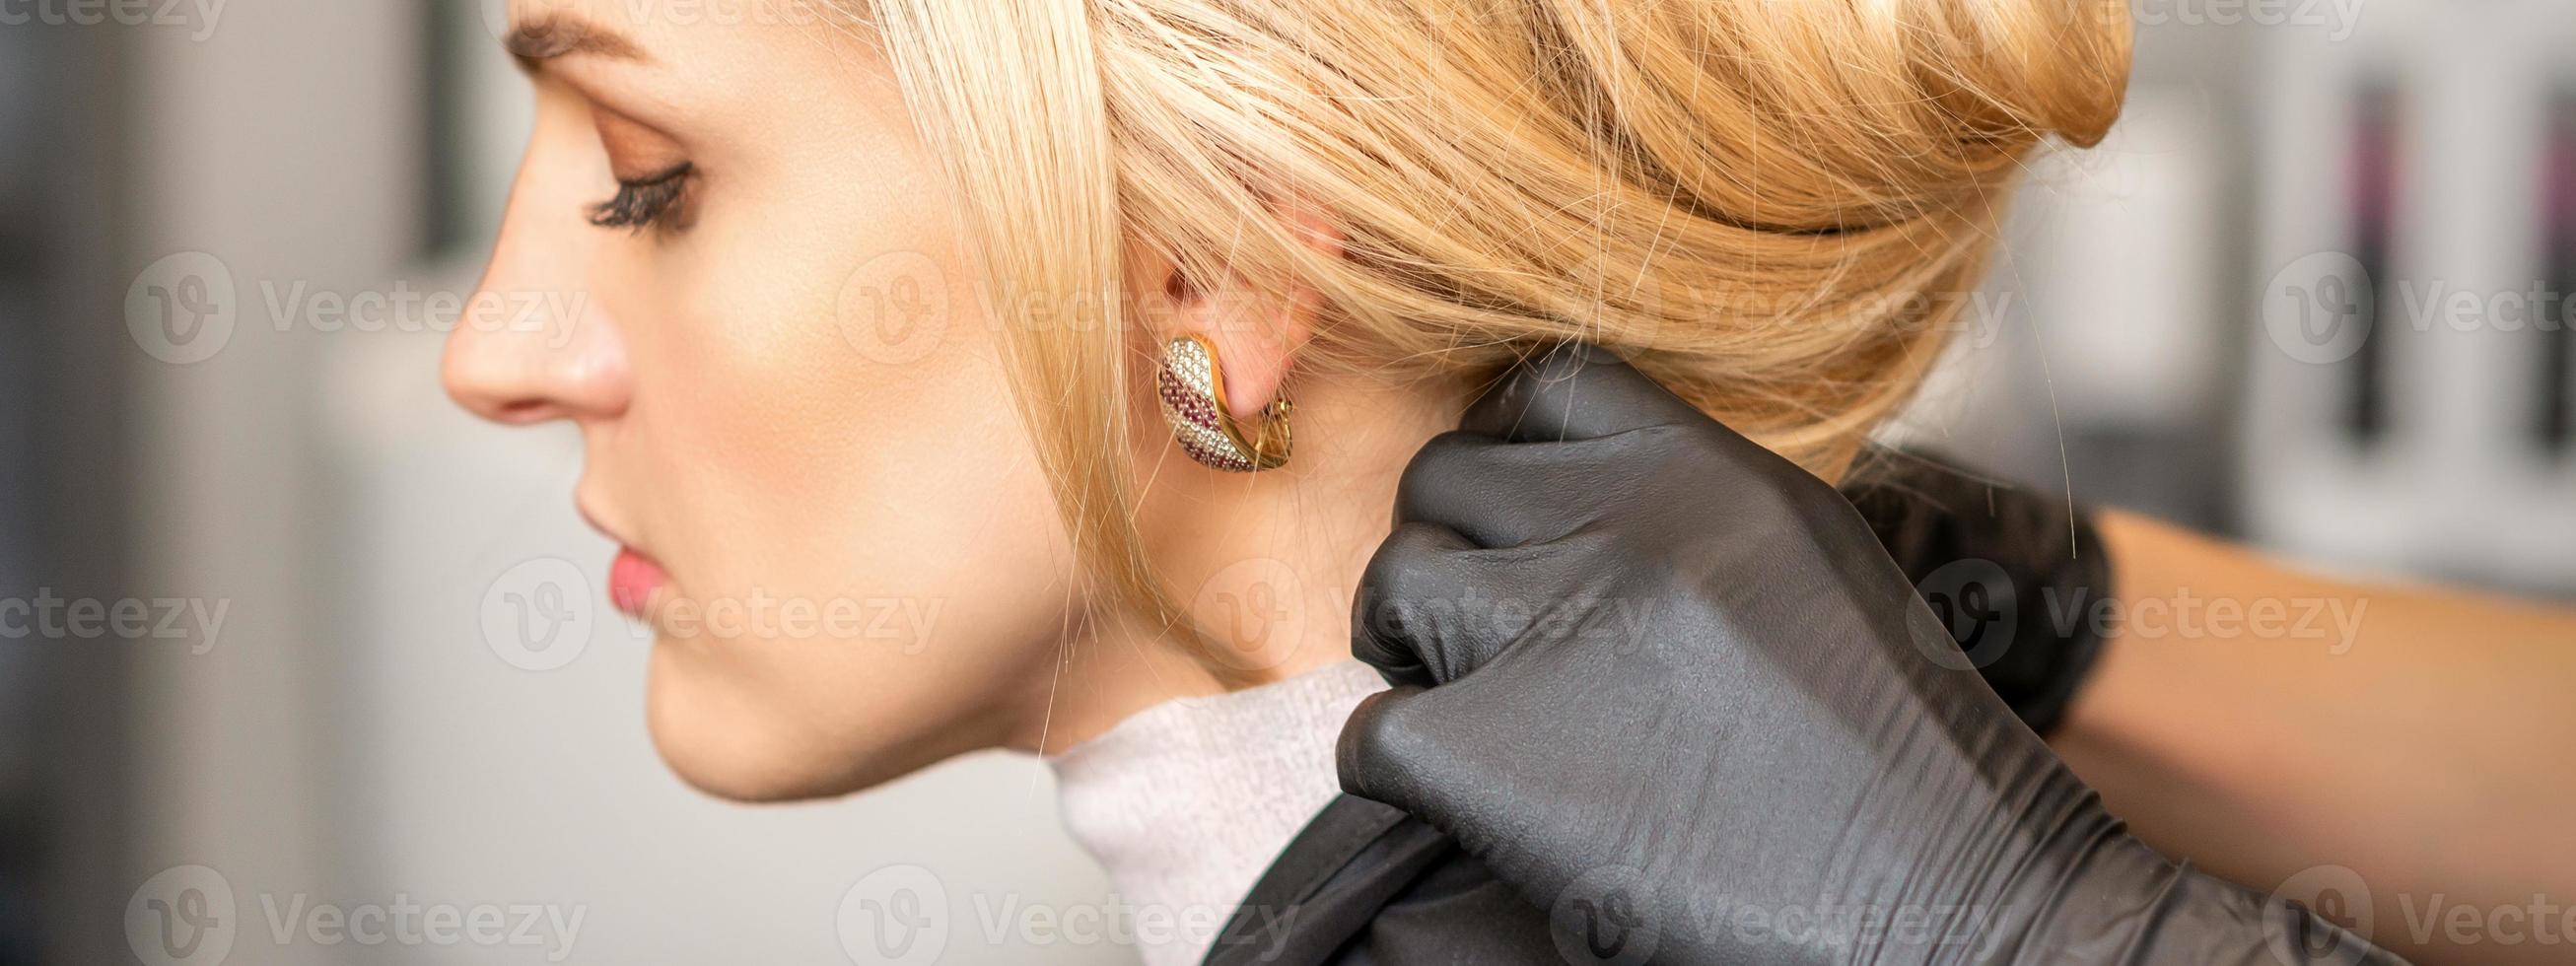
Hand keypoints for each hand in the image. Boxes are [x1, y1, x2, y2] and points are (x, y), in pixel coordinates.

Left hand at [1338, 343, 2399, 964]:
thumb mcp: (1808, 567)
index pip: (1538, 387)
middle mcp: (1630, 525)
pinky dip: (1405, 774)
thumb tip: (1552, 504)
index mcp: (1715, 470)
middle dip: (1451, 559)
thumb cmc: (1898, 766)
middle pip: (1442, 483)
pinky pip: (1372, 734)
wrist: (1964, 913)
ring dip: (1414, 657)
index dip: (1504, 459)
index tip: (1513, 530)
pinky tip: (1481, 809)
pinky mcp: (1494, 754)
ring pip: (1391, 589)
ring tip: (1483, 721)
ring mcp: (1558, 632)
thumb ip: (1686, 513)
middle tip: (1486, 646)